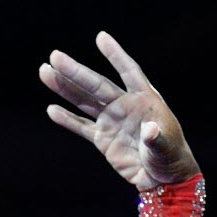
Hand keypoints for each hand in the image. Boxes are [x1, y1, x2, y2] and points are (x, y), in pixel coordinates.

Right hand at [39, 31, 199, 189]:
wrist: (163, 178)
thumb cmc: (171, 156)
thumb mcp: (166, 146)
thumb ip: (156, 138)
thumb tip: (149, 130)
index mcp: (145, 99)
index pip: (129, 72)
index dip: (115, 56)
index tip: (101, 38)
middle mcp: (125, 106)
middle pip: (97, 85)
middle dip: (76, 71)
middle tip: (55, 56)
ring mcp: (112, 121)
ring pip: (84, 102)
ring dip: (65, 88)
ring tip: (45, 72)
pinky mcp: (103, 139)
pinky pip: (82, 127)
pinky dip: (67, 120)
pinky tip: (52, 109)